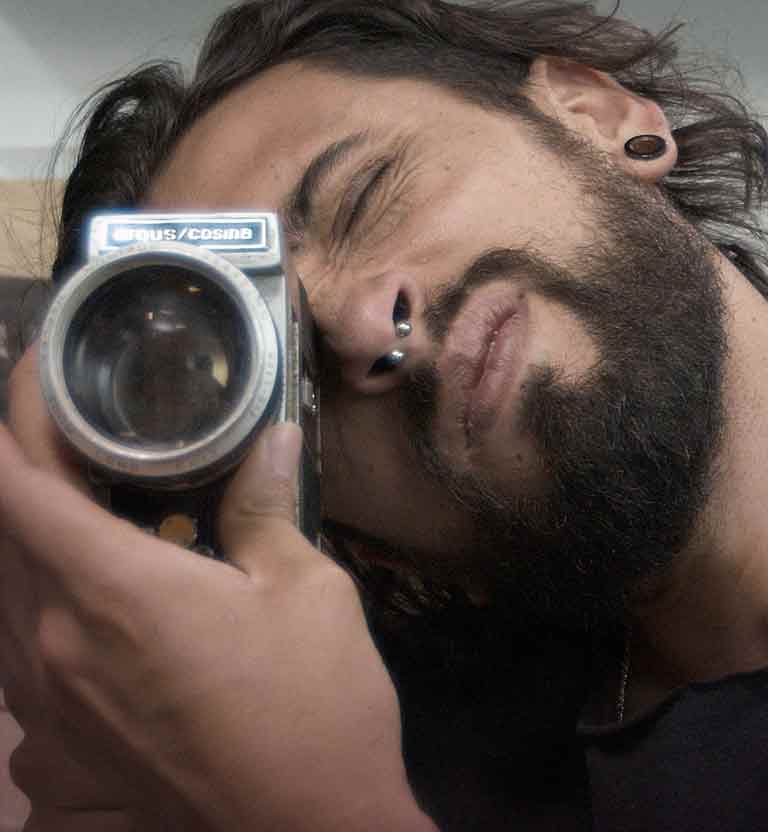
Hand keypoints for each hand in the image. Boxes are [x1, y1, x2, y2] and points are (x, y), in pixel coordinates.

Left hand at [0, 346, 435, 830]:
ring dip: (26, 526)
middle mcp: (53, 642)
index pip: (19, 482)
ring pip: (3, 586)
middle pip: (2, 527)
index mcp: (114, 590)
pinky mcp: (57, 742)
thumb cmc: (317, 705)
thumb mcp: (306, 591)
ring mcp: (45, 700)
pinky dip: (31, 590)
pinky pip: (15, 643)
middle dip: (25, 460)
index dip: (17, 415)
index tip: (38, 367)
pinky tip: (83, 584)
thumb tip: (272, 439)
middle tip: (73, 419)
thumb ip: (265, 506)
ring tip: (80, 491)